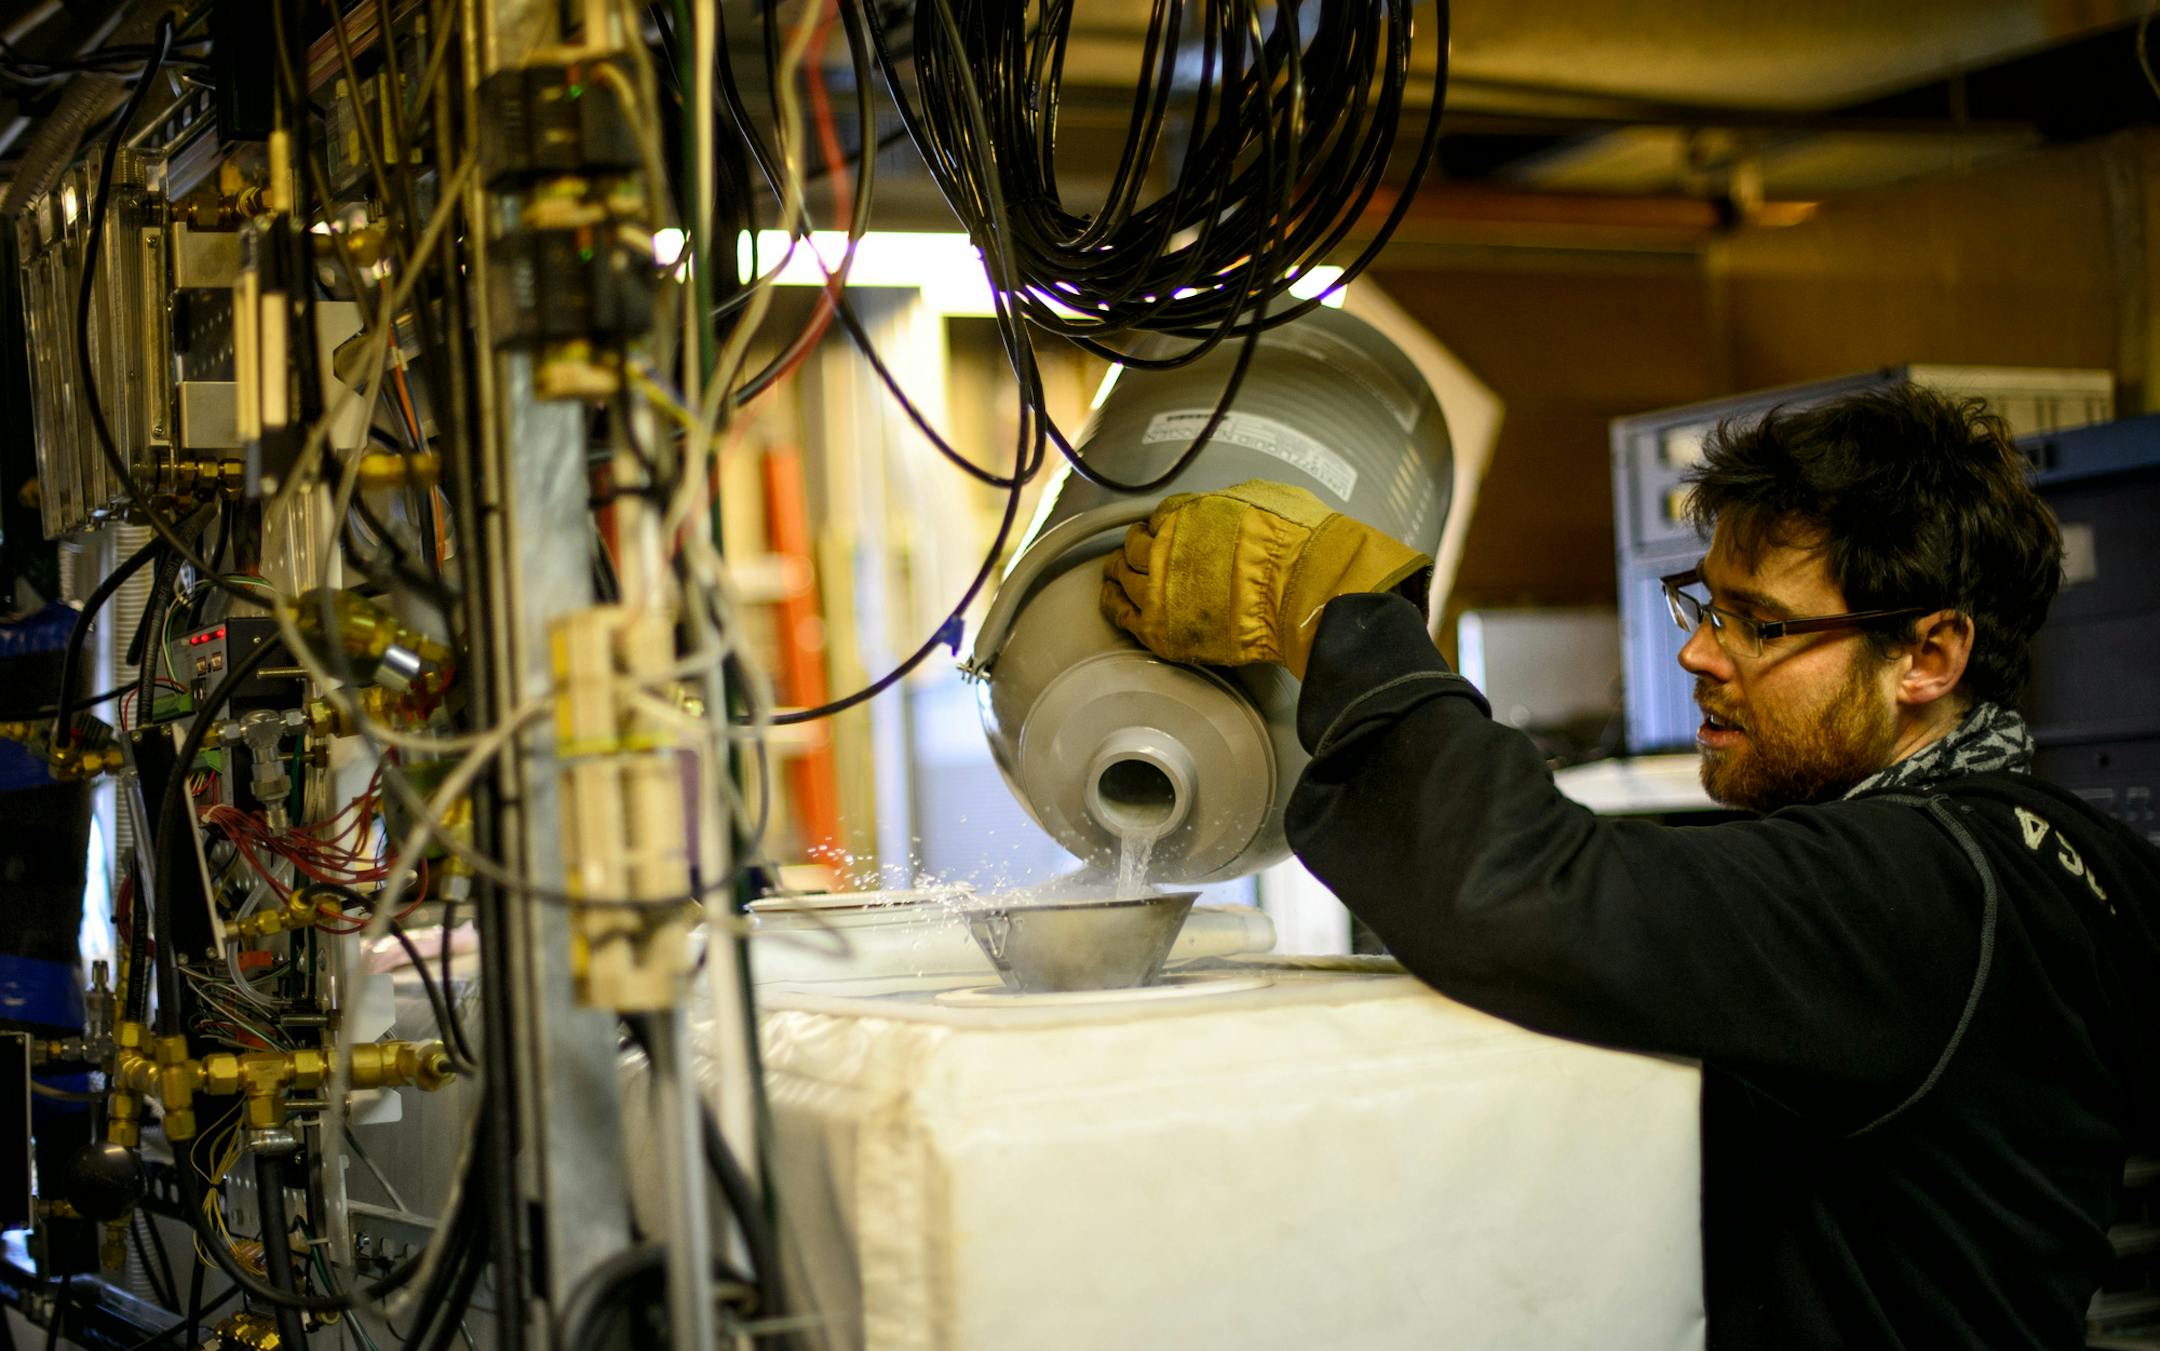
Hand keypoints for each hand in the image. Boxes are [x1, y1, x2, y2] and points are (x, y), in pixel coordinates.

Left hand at [1099, 479, 1430, 678]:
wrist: (1305, 590)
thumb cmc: (1298, 545)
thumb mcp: (1267, 497)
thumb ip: (1234, 502)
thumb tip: (1228, 507)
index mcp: (1189, 512)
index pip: (1161, 515)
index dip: (1161, 524)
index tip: (1160, 529)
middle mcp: (1166, 546)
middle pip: (1135, 545)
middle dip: (1134, 546)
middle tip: (1133, 551)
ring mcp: (1160, 588)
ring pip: (1123, 577)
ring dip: (1118, 573)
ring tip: (1115, 574)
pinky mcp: (1163, 628)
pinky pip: (1123, 614)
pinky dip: (1113, 605)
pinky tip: (1111, 601)